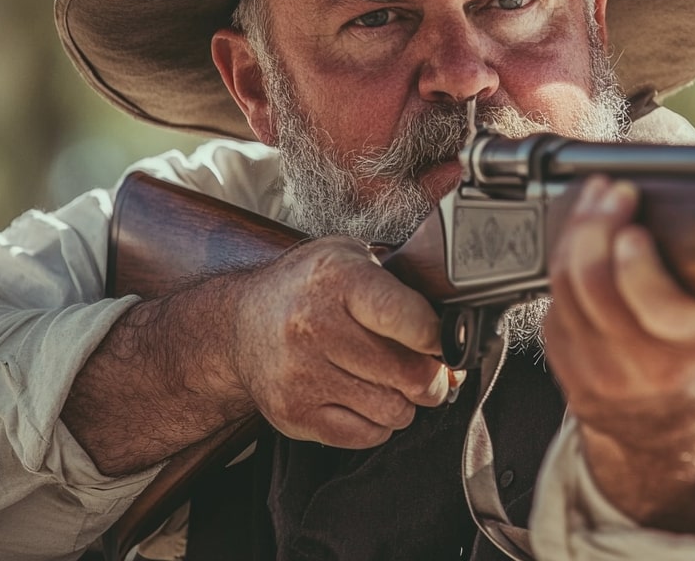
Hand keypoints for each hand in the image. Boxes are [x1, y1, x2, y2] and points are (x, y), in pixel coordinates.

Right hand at [229, 237, 456, 447]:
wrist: (238, 324)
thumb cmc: (308, 289)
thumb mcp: (352, 258)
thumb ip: (402, 284)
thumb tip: (456, 326)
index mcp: (337, 279)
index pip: (406, 318)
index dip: (437, 338)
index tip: (444, 342)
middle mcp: (314, 326)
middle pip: (409, 374)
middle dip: (432, 377)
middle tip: (429, 370)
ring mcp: (301, 374)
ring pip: (393, 410)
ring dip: (406, 402)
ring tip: (393, 382)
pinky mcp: (293, 413)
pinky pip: (366, 436)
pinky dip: (379, 424)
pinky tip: (367, 399)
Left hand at [543, 175, 694, 531]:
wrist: (673, 420)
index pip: (657, 306)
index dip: (637, 264)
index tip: (635, 227)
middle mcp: (645, 364)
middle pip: (595, 285)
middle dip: (597, 226)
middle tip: (610, 192)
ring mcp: (599, 368)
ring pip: (566, 287)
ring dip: (577, 232)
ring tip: (595, 199)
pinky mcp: (565, 364)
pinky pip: (553, 301)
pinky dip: (564, 260)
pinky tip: (580, 236)